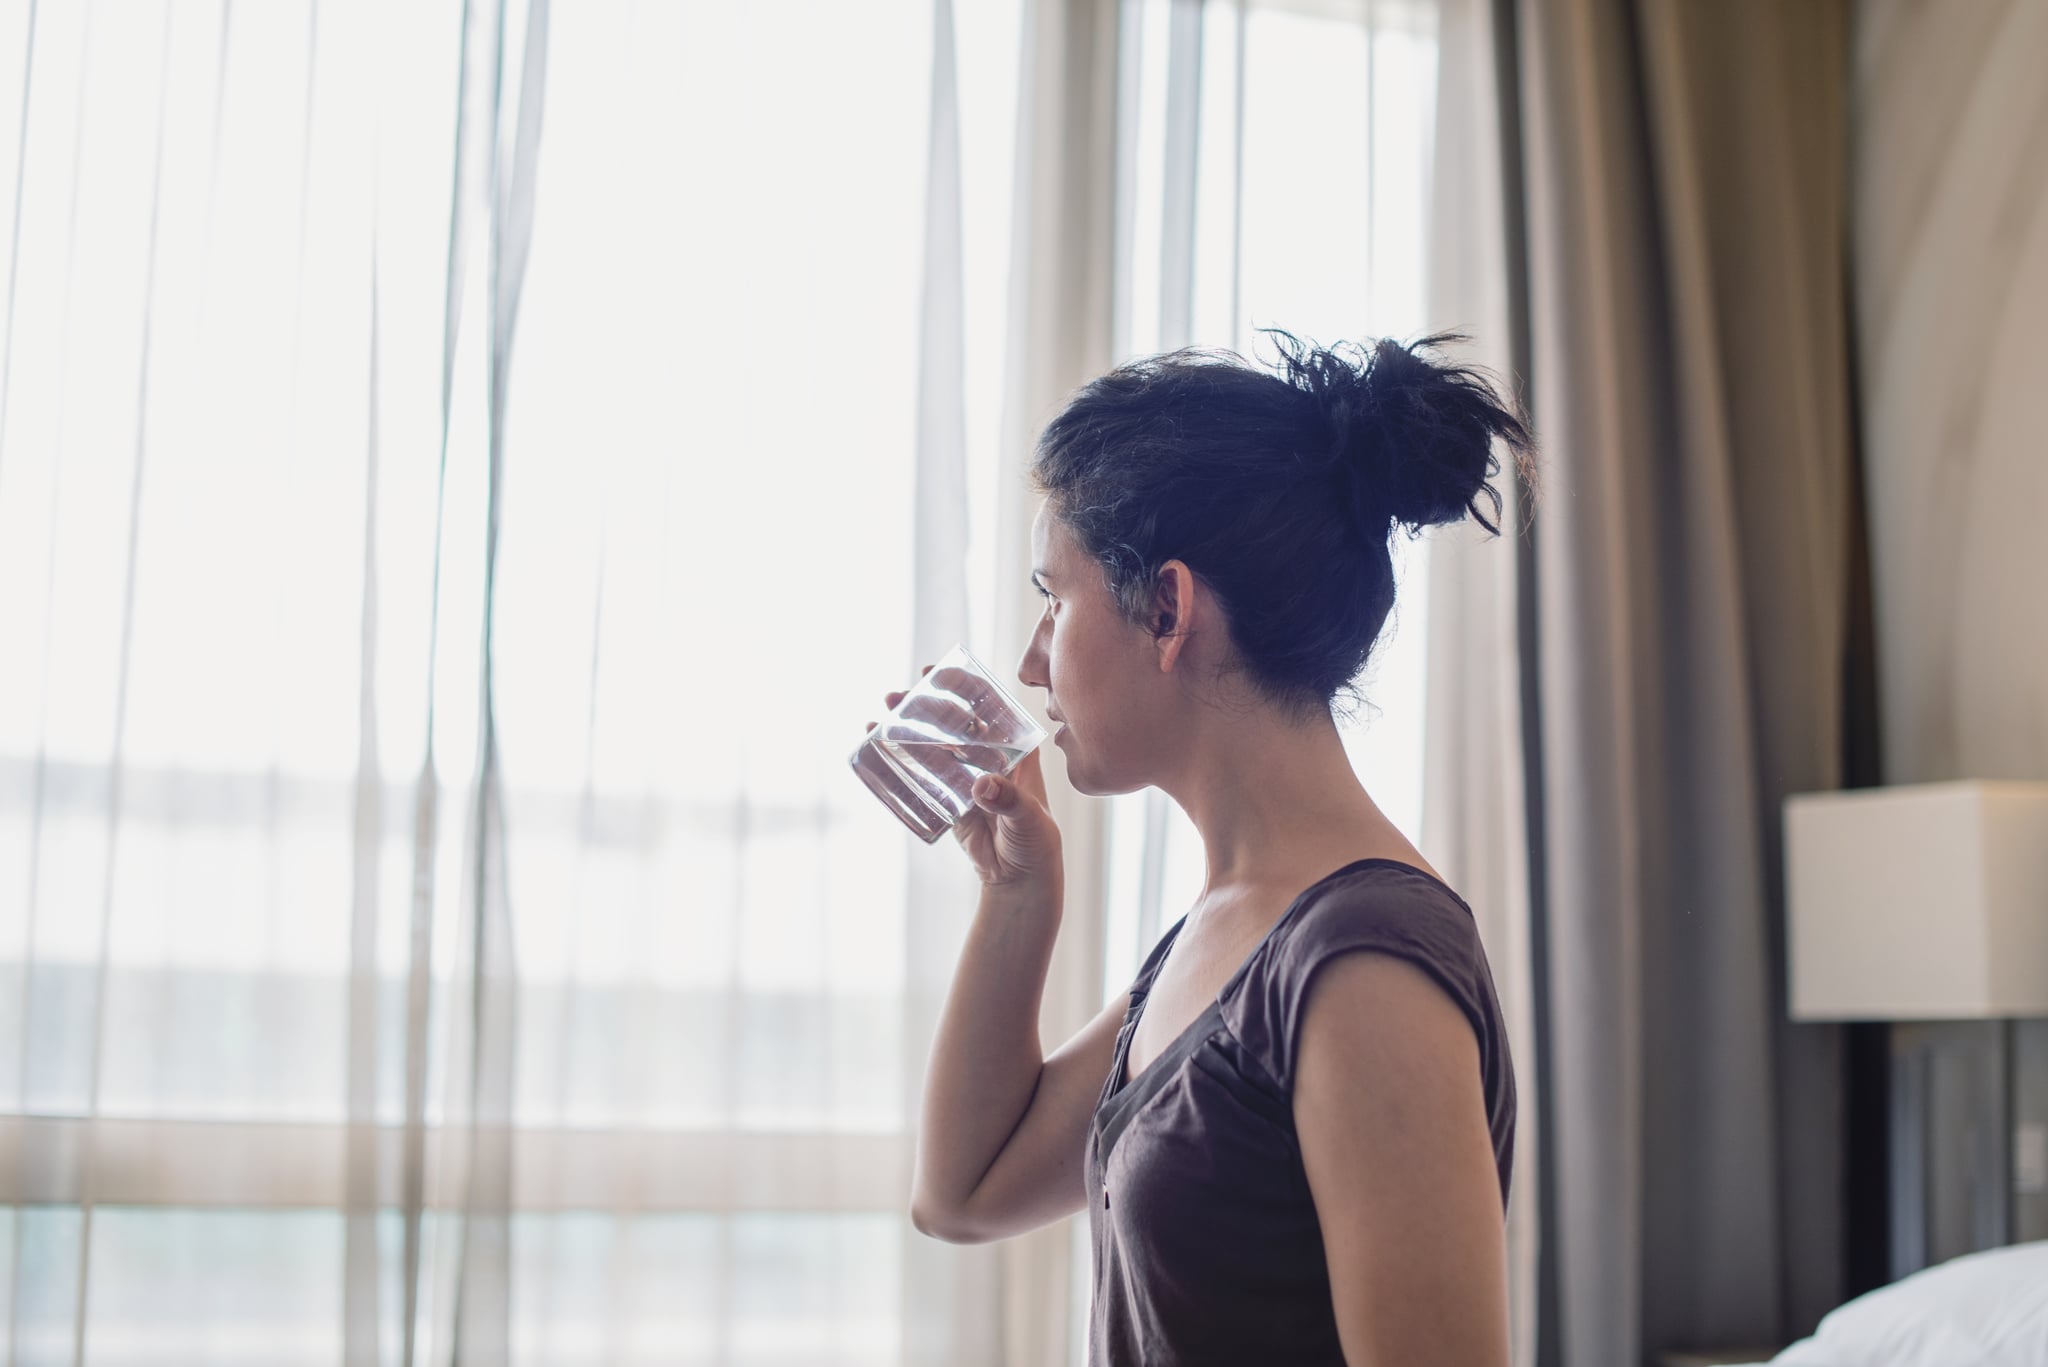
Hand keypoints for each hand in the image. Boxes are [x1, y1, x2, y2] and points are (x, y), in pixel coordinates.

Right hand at [869, 664, 1061, 889]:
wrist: (1021, 880)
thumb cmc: (1036, 843)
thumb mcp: (1030, 819)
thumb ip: (1010, 801)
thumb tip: (982, 786)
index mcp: (1016, 750)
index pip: (990, 707)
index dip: (964, 686)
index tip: (937, 672)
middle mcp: (990, 757)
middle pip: (955, 721)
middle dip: (925, 705)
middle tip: (897, 696)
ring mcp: (967, 776)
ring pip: (935, 743)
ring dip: (908, 728)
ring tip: (881, 716)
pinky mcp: (949, 798)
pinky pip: (924, 774)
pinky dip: (902, 759)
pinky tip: (880, 746)